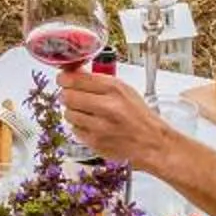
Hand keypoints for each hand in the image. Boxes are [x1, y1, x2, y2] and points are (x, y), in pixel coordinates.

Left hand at [57, 71, 171, 171]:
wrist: (152, 143)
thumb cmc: (139, 116)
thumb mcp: (124, 90)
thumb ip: (97, 81)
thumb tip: (74, 72)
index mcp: (115, 89)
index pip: (77, 79)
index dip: (65, 78)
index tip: (63, 79)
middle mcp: (107, 106)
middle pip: (68, 96)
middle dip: (66, 94)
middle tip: (72, 95)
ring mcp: (100, 126)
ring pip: (68, 113)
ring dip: (73, 112)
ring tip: (86, 112)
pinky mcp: (95, 142)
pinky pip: (74, 130)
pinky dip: (79, 127)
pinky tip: (92, 126)